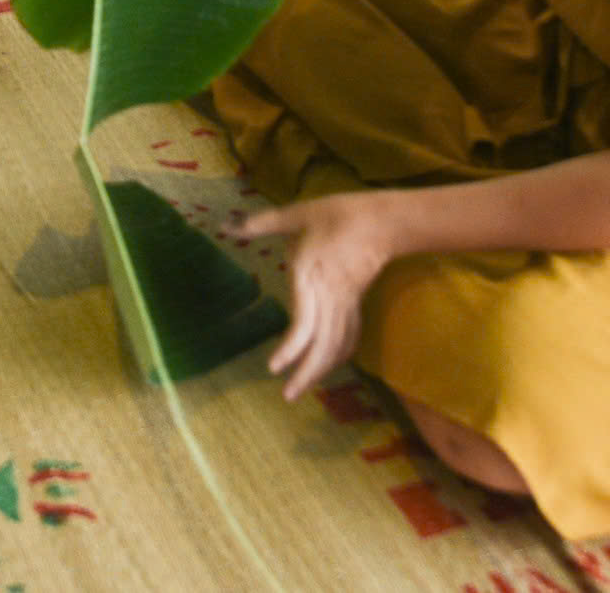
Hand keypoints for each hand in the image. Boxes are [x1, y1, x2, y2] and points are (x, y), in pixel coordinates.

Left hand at [229, 193, 396, 401]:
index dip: (291, 349)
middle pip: (323, 344)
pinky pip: (349, 337)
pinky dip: (337, 356)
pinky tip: (326, 366)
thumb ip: (260, 223)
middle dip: (307, 373)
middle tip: (288, 396)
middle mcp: (330, 296)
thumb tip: (226, 226)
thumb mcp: (297, 214)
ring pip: (337, 345)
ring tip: (301, 389)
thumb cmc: (339, 215)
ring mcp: (346, 303)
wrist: (384, 221)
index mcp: (311, 276)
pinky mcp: (356, 304)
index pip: (304, 322)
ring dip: (320, 370)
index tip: (274, 368)